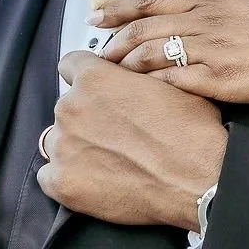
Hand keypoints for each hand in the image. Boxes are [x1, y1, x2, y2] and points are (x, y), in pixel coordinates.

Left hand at [39, 52, 228, 230]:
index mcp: (95, 79)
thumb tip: (129, 79)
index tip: (96, 90)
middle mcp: (72, 108)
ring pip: (57, 140)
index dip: (87, 76)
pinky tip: (95, 179)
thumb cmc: (191, 134)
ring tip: (108, 158)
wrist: (199, 179)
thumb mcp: (170, 84)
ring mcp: (64, 147)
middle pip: (67, 106)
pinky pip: (49, 176)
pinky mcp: (63, 183)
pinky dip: (68, 177)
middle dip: (87, 116)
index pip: (71, 64)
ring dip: (76, 146)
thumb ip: (136, 77)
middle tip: (116, 131)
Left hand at [95, 0, 248, 103]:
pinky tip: (140, 94)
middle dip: (113, 41)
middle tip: (92, 52)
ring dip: (127, 66)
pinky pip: (176, 85)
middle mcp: (205, 23)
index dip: (120, 8)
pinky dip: (154, 87)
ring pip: (154, 57)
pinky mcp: (224, 84)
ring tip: (109, 76)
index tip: (97, 15)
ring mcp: (212, 54)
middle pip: (143, 31)